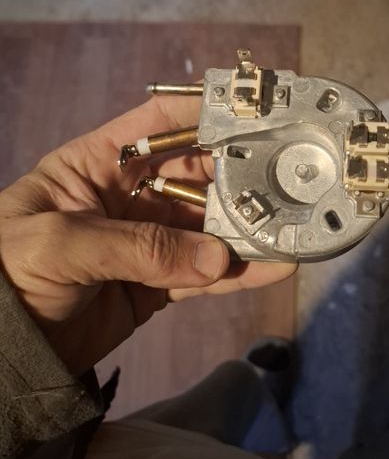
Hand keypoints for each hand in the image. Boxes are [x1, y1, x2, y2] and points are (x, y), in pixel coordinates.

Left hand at [0, 96, 295, 375]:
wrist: (0, 350)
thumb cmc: (8, 272)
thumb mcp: (62, 244)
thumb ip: (138, 247)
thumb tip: (215, 258)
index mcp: (99, 164)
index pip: (158, 122)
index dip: (202, 110)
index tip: (250, 109)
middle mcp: (130, 195)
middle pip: (197, 174)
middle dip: (239, 174)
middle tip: (283, 177)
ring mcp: (148, 240)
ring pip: (208, 226)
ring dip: (246, 227)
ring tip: (289, 225)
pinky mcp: (158, 283)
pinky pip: (205, 273)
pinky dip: (239, 272)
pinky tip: (273, 266)